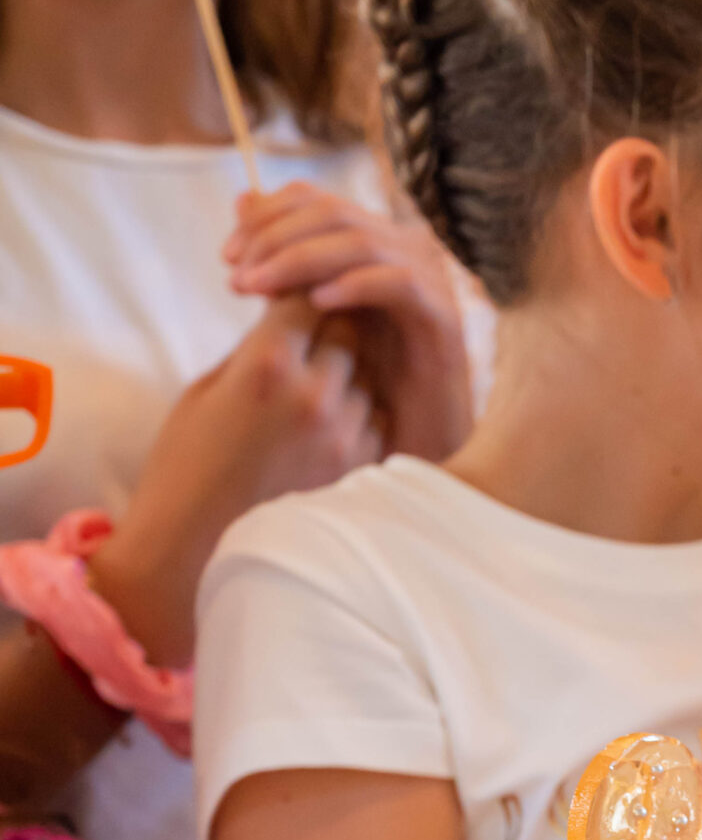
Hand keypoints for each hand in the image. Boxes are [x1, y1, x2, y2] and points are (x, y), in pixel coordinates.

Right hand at [91, 297, 381, 664]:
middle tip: (312, 329)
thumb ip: (255, 348)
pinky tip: (326, 426)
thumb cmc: (188, 465)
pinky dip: (359, 413)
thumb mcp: (207, 390)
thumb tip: (290, 312)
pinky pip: (375, 420)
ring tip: (315, 384)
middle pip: (347, 327)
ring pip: (368, 374)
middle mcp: (313, 396)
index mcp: (266, 367)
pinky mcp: (359, 471)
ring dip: (348, 369)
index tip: (290, 294)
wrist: (193, 549)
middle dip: (329, 322)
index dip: (298, 290)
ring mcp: (344, 436)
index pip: (305, 295)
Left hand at [225, 182, 472, 461]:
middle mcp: (403, 248)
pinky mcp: (442, 315)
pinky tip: (316, 304)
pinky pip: (397, 283)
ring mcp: (428, 278)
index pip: (313, 198)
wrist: (414, 442)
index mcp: (371, 241)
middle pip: (332, 213)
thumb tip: (242, 201)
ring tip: (261, 289)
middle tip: (238, 276)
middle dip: (276, 238)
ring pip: (360, 242)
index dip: (265, 217)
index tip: (228, 257)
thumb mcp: (307, 314)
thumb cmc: (359, 383)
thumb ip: (279, 261)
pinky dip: (353, 285)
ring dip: (301, 259)